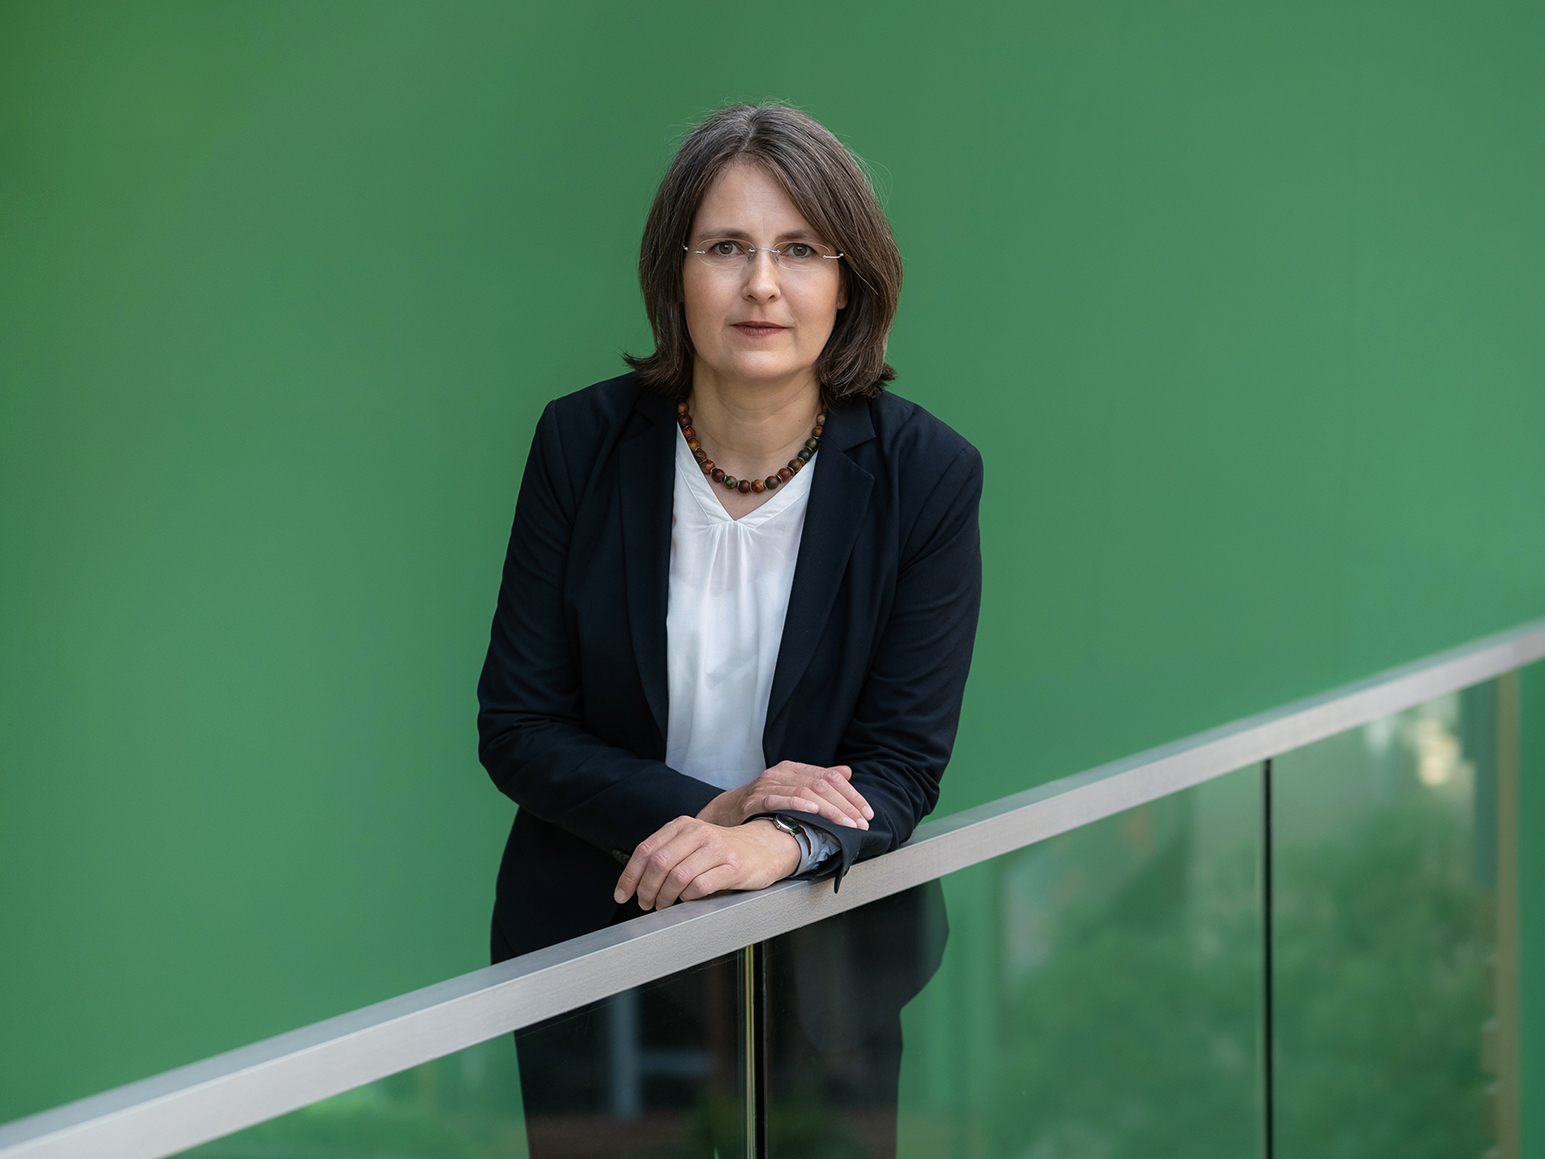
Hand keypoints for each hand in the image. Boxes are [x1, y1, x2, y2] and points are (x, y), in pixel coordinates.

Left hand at [613, 817, 800, 910]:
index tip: (623, 894)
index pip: (646, 850)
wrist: (764, 847)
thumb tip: (635, 882)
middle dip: (646, 890)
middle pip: (658, 864)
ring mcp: (716, 848)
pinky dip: (688, 898)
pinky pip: (699, 886)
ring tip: (665, 905)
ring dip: (665, 898)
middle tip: (646, 903)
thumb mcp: (692, 844)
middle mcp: (698, 832)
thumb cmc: (723, 850)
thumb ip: (667, 854)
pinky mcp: (731, 866)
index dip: (629, 876)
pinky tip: (688, 900)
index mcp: (682, 826)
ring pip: (676, 877)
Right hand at [696, 761, 872, 830]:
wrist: (724, 813)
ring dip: (830, 810)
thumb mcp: (790, 789)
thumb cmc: (760, 804)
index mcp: (792, 769)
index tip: (866, 813)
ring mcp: (767, 786)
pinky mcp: (754, 801)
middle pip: (822, 785)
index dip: (852, 795)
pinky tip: (813, 812)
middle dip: (846, 806)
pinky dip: (798, 804)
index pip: (830, 777)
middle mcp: (781, 774)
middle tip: (860, 824)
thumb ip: (817, 780)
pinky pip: (779, 800)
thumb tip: (847, 773)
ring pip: (806, 792)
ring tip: (846, 824)